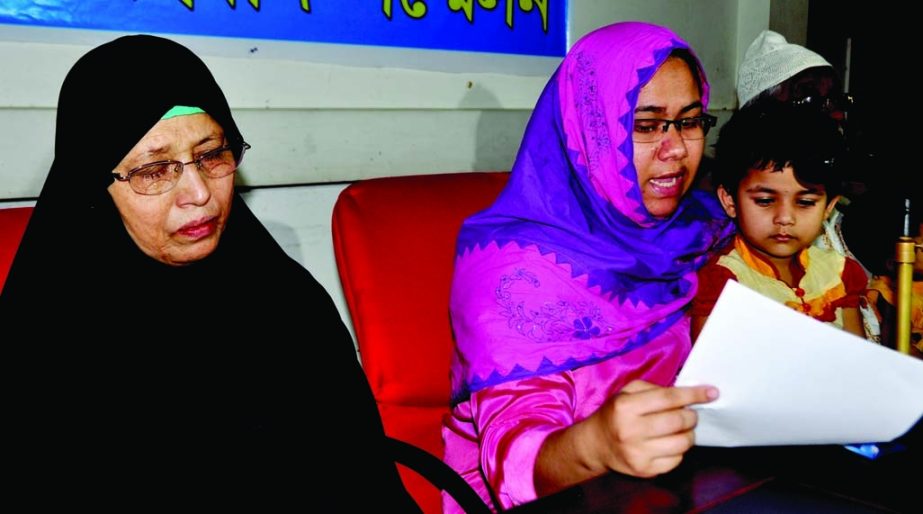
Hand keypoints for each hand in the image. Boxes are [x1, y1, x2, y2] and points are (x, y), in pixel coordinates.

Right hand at [589, 379, 717, 477]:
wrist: (596, 444)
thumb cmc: (616, 414)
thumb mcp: (626, 393)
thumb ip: (654, 389)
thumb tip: (687, 393)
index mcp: (626, 407)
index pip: (668, 398)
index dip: (693, 395)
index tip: (712, 392)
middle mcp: (630, 431)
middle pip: (677, 422)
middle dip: (691, 416)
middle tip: (690, 414)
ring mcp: (637, 453)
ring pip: (681, 443)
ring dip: (689, 434)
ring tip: (683, 429)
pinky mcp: (644, 470)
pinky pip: (676, 460)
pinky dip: (679, 450)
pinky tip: (670, 443)